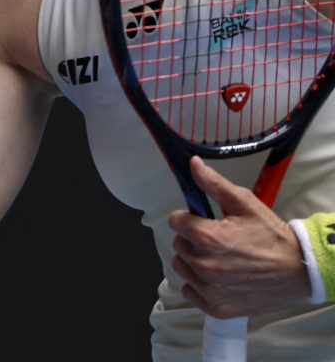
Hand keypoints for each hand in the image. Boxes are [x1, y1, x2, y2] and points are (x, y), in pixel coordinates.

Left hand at [168, 157, 310, 316]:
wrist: (297, 270)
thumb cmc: (271, 237)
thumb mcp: (244, 204)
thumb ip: (213, 184)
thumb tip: (193, 165)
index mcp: (208, 237)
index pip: (175, 221)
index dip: (188, 218)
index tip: (201, 220)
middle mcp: (205, 264)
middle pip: (178, 243)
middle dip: (192, 238)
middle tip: (217, 240)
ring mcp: (209, 288)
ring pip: (182, 267)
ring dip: (194, 261)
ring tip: (219, 258)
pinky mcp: (216, 307)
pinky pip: (190, 291)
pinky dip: (200, 284)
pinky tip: (219, 276)